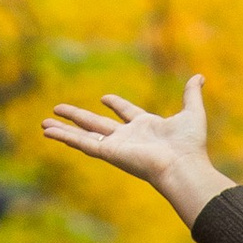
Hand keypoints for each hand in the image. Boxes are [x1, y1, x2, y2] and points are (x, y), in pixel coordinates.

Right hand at [42, 73, 231, 225]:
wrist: (183, 166)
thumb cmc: (190, 145)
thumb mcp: (192, 112)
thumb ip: (191, 94)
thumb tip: (200, 76)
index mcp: (146, 127)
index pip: (126, 113)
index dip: (116, 104)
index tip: (105, 97)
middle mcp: (128, 137)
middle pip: (96, 124)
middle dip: (78, 116)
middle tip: (58, 109)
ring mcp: (116, 146)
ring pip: (83, 135)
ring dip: (63, 129)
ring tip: (43, 123)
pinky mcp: (108, 153)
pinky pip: (82, 144)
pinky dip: (65, 138)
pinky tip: (49, 132)